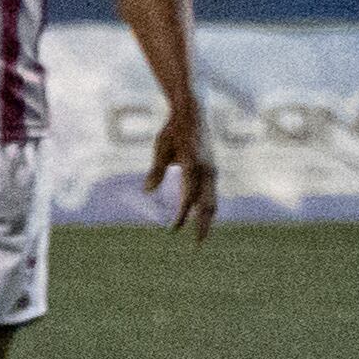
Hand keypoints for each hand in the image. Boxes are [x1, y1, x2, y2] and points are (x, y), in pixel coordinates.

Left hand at [145, 108, 215, 241]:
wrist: (194, 110)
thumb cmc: (174, 128)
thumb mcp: (161, 147)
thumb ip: (156, 170)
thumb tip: (146, 191)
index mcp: (193, 165)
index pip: (188, 198)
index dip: (182, 216)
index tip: (173, 231)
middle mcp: (207, 170)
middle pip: (207, 205)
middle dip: (202, 226)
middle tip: (196, 248)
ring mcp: (212, 170)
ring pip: (212, 200)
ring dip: (207, 220)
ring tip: (200, 237)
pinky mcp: (212, 170)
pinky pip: (211, 193)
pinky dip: (207, 208)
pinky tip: (202, 218)